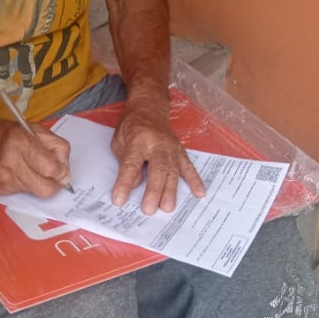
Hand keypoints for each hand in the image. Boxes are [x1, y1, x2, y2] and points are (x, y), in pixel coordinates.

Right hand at [0, 118, 71, 197]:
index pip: (51, 168)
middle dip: (55, 184)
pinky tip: (18, 173)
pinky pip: (24, 192)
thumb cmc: (2, 133)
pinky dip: (26, 184)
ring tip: (32, 170)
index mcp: (21, 142)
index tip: (62, 171)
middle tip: (54, 176)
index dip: (62, 172)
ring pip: (37, 192)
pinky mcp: (0, 189)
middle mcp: (12, 162)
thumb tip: (64, 167)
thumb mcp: (32, 128)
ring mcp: (5, 178)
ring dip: (40, 183)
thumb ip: (54, 145)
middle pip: (46, 188)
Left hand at [111, 95, 204, 213]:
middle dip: (154, 191)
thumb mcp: (120, 141)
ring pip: (173, 172)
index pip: (131, 164)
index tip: (119, 200)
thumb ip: (126, 163)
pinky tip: (199, 193)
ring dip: (171, 191)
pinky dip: (195, 181)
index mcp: (138, 139)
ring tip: (168, 208)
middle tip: (149, 210)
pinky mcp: (180, 152)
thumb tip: (135, 184)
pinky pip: (189, 168)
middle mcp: (158, 144)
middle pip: (157, 170)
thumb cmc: (132, 126)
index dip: (125, 183)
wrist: (149, 107)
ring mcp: (172, 148)